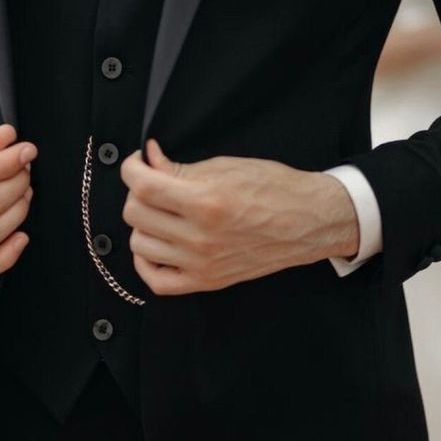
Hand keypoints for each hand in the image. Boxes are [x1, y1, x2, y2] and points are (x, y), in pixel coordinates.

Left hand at [121, 139, 358, 295]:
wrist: (308, 221)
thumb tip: (148, 160)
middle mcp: (201, 237)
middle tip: (154, 183)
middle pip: (136, 213)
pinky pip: (156, 280)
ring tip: (161, 211)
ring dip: (143, 223)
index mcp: (206, 202)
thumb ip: (179, 168)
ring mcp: (202, 263)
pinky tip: (157, 243)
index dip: (131, 169)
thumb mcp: (225, 167)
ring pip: (139, 243)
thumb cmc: (273, 188)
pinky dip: (147, 262)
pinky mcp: (207, 281)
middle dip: (138, 192)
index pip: (143, 186)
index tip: (136, 163)